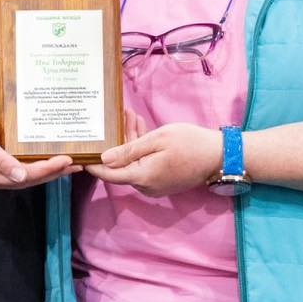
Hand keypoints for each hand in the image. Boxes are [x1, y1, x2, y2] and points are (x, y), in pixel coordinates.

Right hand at [0, 95, 78, 191]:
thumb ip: (0, 161)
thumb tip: (20, 178)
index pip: (23, 176)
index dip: (46, 169)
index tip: (65, 160)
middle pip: (29, 179)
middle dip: (53, 172)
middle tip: (76, 164)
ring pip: (29, 175)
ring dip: (50, 170)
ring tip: (71, 164)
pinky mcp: (1, 163)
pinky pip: (24, 166)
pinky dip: (40, 163)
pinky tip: (53, 158)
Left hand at [86, 122, 221, 196]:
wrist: (221, 156)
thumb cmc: (190, 143)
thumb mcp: (158, 139)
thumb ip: (129, 149)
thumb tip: (104, 160)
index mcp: (142, 176)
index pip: (109, 174)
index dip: (93, 164)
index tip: (81, 153)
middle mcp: (146, 186)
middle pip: (122, 166)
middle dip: (117, 141)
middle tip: (116, 116)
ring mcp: (156, 185)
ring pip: (134, 163)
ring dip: (130, 141)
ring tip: (130, 115)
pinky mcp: (164, 180)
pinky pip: (145, 165)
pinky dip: (141, 148)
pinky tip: (141, 127)